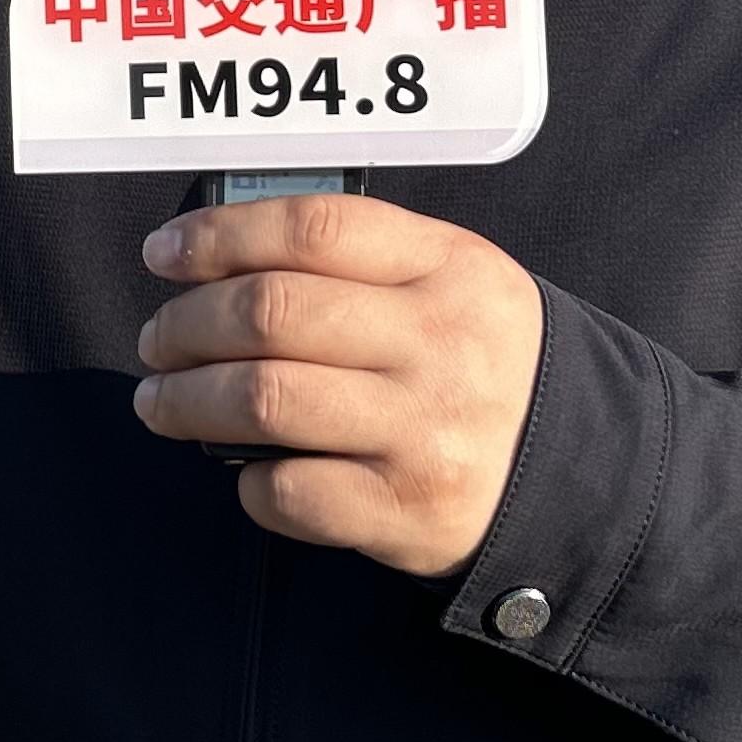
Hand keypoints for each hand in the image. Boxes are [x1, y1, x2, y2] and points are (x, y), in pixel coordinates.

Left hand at [132, 192, 544, 579]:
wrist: (584, 474)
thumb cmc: (487, 364)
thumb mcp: (455, 282)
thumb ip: (361, 260)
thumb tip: (219, 259)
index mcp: (450, 269)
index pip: (313, 229)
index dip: (219, 236)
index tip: (163, 253)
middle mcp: (439, 344)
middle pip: (271, 313)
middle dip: (185, 324)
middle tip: (156, 340)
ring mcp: (423, 432)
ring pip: (264, 399)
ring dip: (187, 400)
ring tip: (160, 400)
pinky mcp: (407, 512)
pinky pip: (289, 491)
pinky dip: (246, 480)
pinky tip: (243, 468)